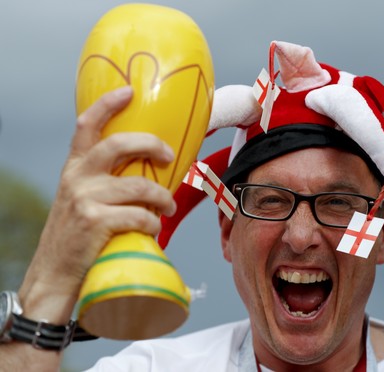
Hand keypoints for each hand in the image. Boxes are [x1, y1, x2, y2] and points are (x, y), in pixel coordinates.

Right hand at [19, 86, 176, 320]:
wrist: (53, 277)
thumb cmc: (76, 239)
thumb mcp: (80, 201)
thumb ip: (103, 183)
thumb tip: (146, 174)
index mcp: (74, 169)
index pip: (87, 125)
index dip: (108, 104)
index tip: (130, 91)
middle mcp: (77, 178)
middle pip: (120, 144)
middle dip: (152, 145)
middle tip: (169, 156)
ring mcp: (85, 199)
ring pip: (140, 186)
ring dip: (162, 198)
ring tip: (167, 207)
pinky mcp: (95, 222)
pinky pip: (141, 216)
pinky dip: (153, 223)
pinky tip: (152, 229)